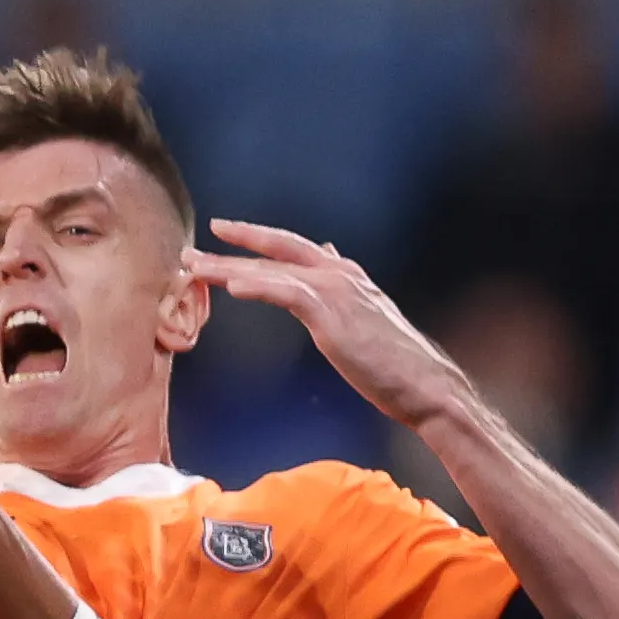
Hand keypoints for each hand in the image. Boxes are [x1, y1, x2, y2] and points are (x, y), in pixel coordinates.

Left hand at [186, 220, 469, 430]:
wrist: (426, 385)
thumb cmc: (395, 363)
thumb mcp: (364, 318)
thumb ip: (343, 289)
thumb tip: (329, 256)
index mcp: (346, 275)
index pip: (292, 249)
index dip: (256, 239)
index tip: (225, 233)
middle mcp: (340, 274)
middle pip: (276, 250)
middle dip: (234, 245)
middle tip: (193, 249)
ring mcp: (337, 290)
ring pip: (272, 271)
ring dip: (230, 267)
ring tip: (195, 267)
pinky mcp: (333, 314)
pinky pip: (287, 294)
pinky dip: (258, 287)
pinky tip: (232, 286)